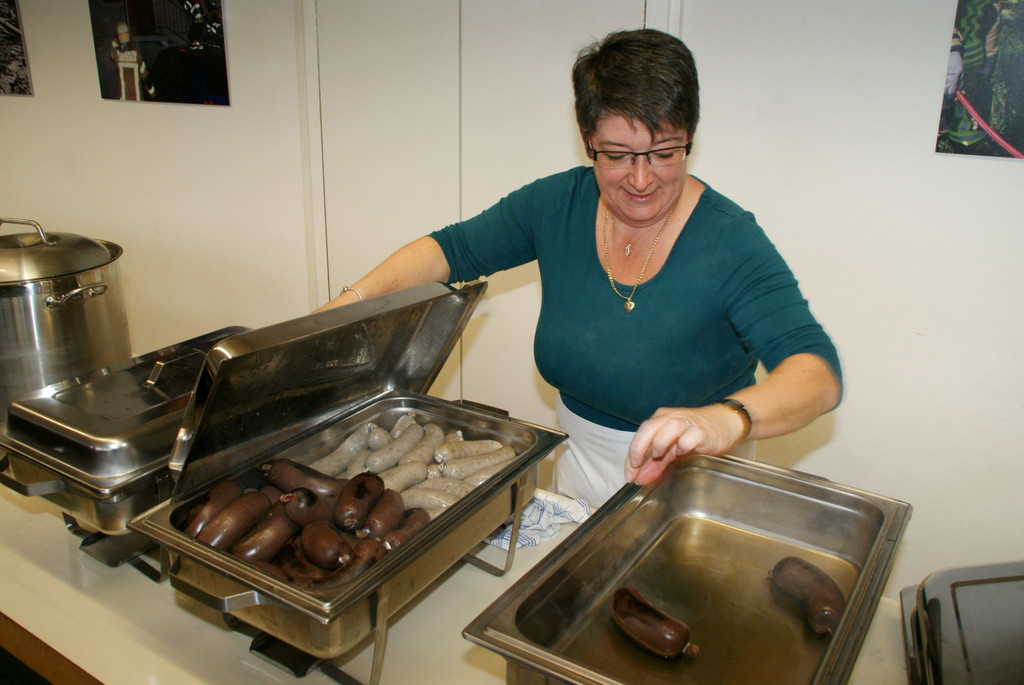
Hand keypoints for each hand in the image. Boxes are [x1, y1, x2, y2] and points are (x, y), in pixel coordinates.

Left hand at [624, 404, 746, 484]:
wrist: (725, 422)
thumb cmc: (696, 435)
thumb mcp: (672, 450)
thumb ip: (656, 464)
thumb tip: (640, 478)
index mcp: (660, 419)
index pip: (639, 436)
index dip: (631, 457)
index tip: (629, 475)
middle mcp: (670, 417)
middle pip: (648, 429)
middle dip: (638, 450)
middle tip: (636, 470)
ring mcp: (687, 422)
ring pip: (667, 428)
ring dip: (660, 445)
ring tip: (660, 457)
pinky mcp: (702, 431)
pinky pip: (689, 437)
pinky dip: (683, 446)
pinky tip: (683, 453)